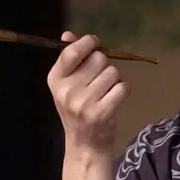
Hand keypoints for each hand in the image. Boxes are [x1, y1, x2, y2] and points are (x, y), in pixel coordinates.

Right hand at [48, 31, 129, 155]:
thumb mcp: (67, 86)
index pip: (72, 51)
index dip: (87, 43)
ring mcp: (84, 103)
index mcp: (55, 80)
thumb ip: (69, 59)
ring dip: (114, 80)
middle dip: (104, 66)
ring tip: (105, 93)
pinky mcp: (102, 112)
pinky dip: (123, 91)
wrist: (85, 145)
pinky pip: (123, 87)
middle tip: (99, 82)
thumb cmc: (77, 111)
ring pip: (113, 72)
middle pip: (98, 59)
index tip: (95, 44)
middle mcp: (67, 90)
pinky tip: (114, 99)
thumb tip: (68, 34)